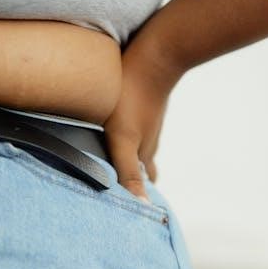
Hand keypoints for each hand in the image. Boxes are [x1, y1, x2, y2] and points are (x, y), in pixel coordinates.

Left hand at [102, 35, 176, 202]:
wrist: (154, 57)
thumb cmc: (133, 99)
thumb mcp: (123, 139)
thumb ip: (126, 172)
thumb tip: (142, 208)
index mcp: (144, 155)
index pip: (143, 186)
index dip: (138, 199)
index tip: (130, 211)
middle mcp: (148, 142)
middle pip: (141, 170)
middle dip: (133, 182)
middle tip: (120, 192)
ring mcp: (147, 123)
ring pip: (139, 150)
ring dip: (128, 161)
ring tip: (112, 168)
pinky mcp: (142, 107)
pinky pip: (135, 130)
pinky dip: (126, 140)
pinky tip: (112, 133)